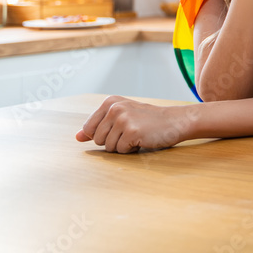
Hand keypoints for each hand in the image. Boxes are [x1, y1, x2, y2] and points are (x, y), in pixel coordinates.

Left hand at [75, 96, 198, 152]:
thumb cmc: (148, 120)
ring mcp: (123, 119)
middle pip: (97, 139)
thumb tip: (77, 137)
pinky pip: (121, 150)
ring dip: (122, 146)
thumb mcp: (122, 117)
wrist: (175, 121)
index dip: (102, 135)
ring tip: (137, 135)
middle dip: (112, 141)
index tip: (119, 129)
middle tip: (130, 132)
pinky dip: (131, 149)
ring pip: (108, 147)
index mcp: (110, 102)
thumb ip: (97, 126)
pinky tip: (143, 139)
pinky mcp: (131, 131)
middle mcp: (114, 108)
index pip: (88, 129)